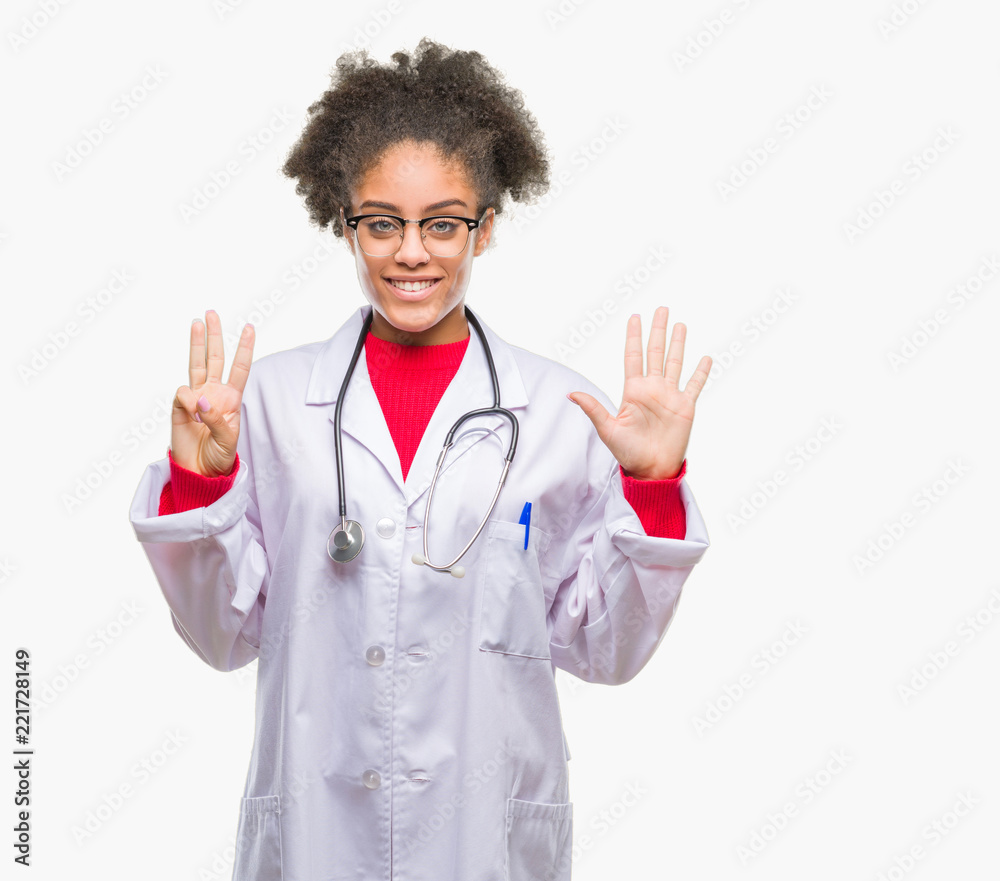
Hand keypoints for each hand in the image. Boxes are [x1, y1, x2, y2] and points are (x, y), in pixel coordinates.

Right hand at [171, 311, 254, 476]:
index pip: (239, 368)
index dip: (244, 348)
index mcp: (232, 398)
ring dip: (196, 344)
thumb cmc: (219, 456)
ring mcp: (195, 397)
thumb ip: (217, 420)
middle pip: (215, 358)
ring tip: (196, 322)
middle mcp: (214, 393)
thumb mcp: (228, 441)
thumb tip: (201, 400)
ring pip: (195, 364)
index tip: (249, 327)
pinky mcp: (179, 406)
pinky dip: (188, 401)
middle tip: (212, 313)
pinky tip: (192, 415)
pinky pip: (182, 394)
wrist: (199, 471)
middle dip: (214, 336)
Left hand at [567, 306, 710, 479]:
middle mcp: (652, 389)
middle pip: (656, 352)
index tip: (635, 317)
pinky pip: (694, 385)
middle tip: (661, 309)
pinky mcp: (685, 407)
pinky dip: (700, 372)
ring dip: (678, 344)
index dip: (634, 337)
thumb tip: (571, 394)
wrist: (650, 470)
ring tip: (680, 325)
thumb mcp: (608, 430)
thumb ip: (593, 409)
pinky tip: (704, 358)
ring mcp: (669, 396)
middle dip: (657, 330)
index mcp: (633, 391)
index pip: (633, 356)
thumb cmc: (627, 452)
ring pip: (675, 363)